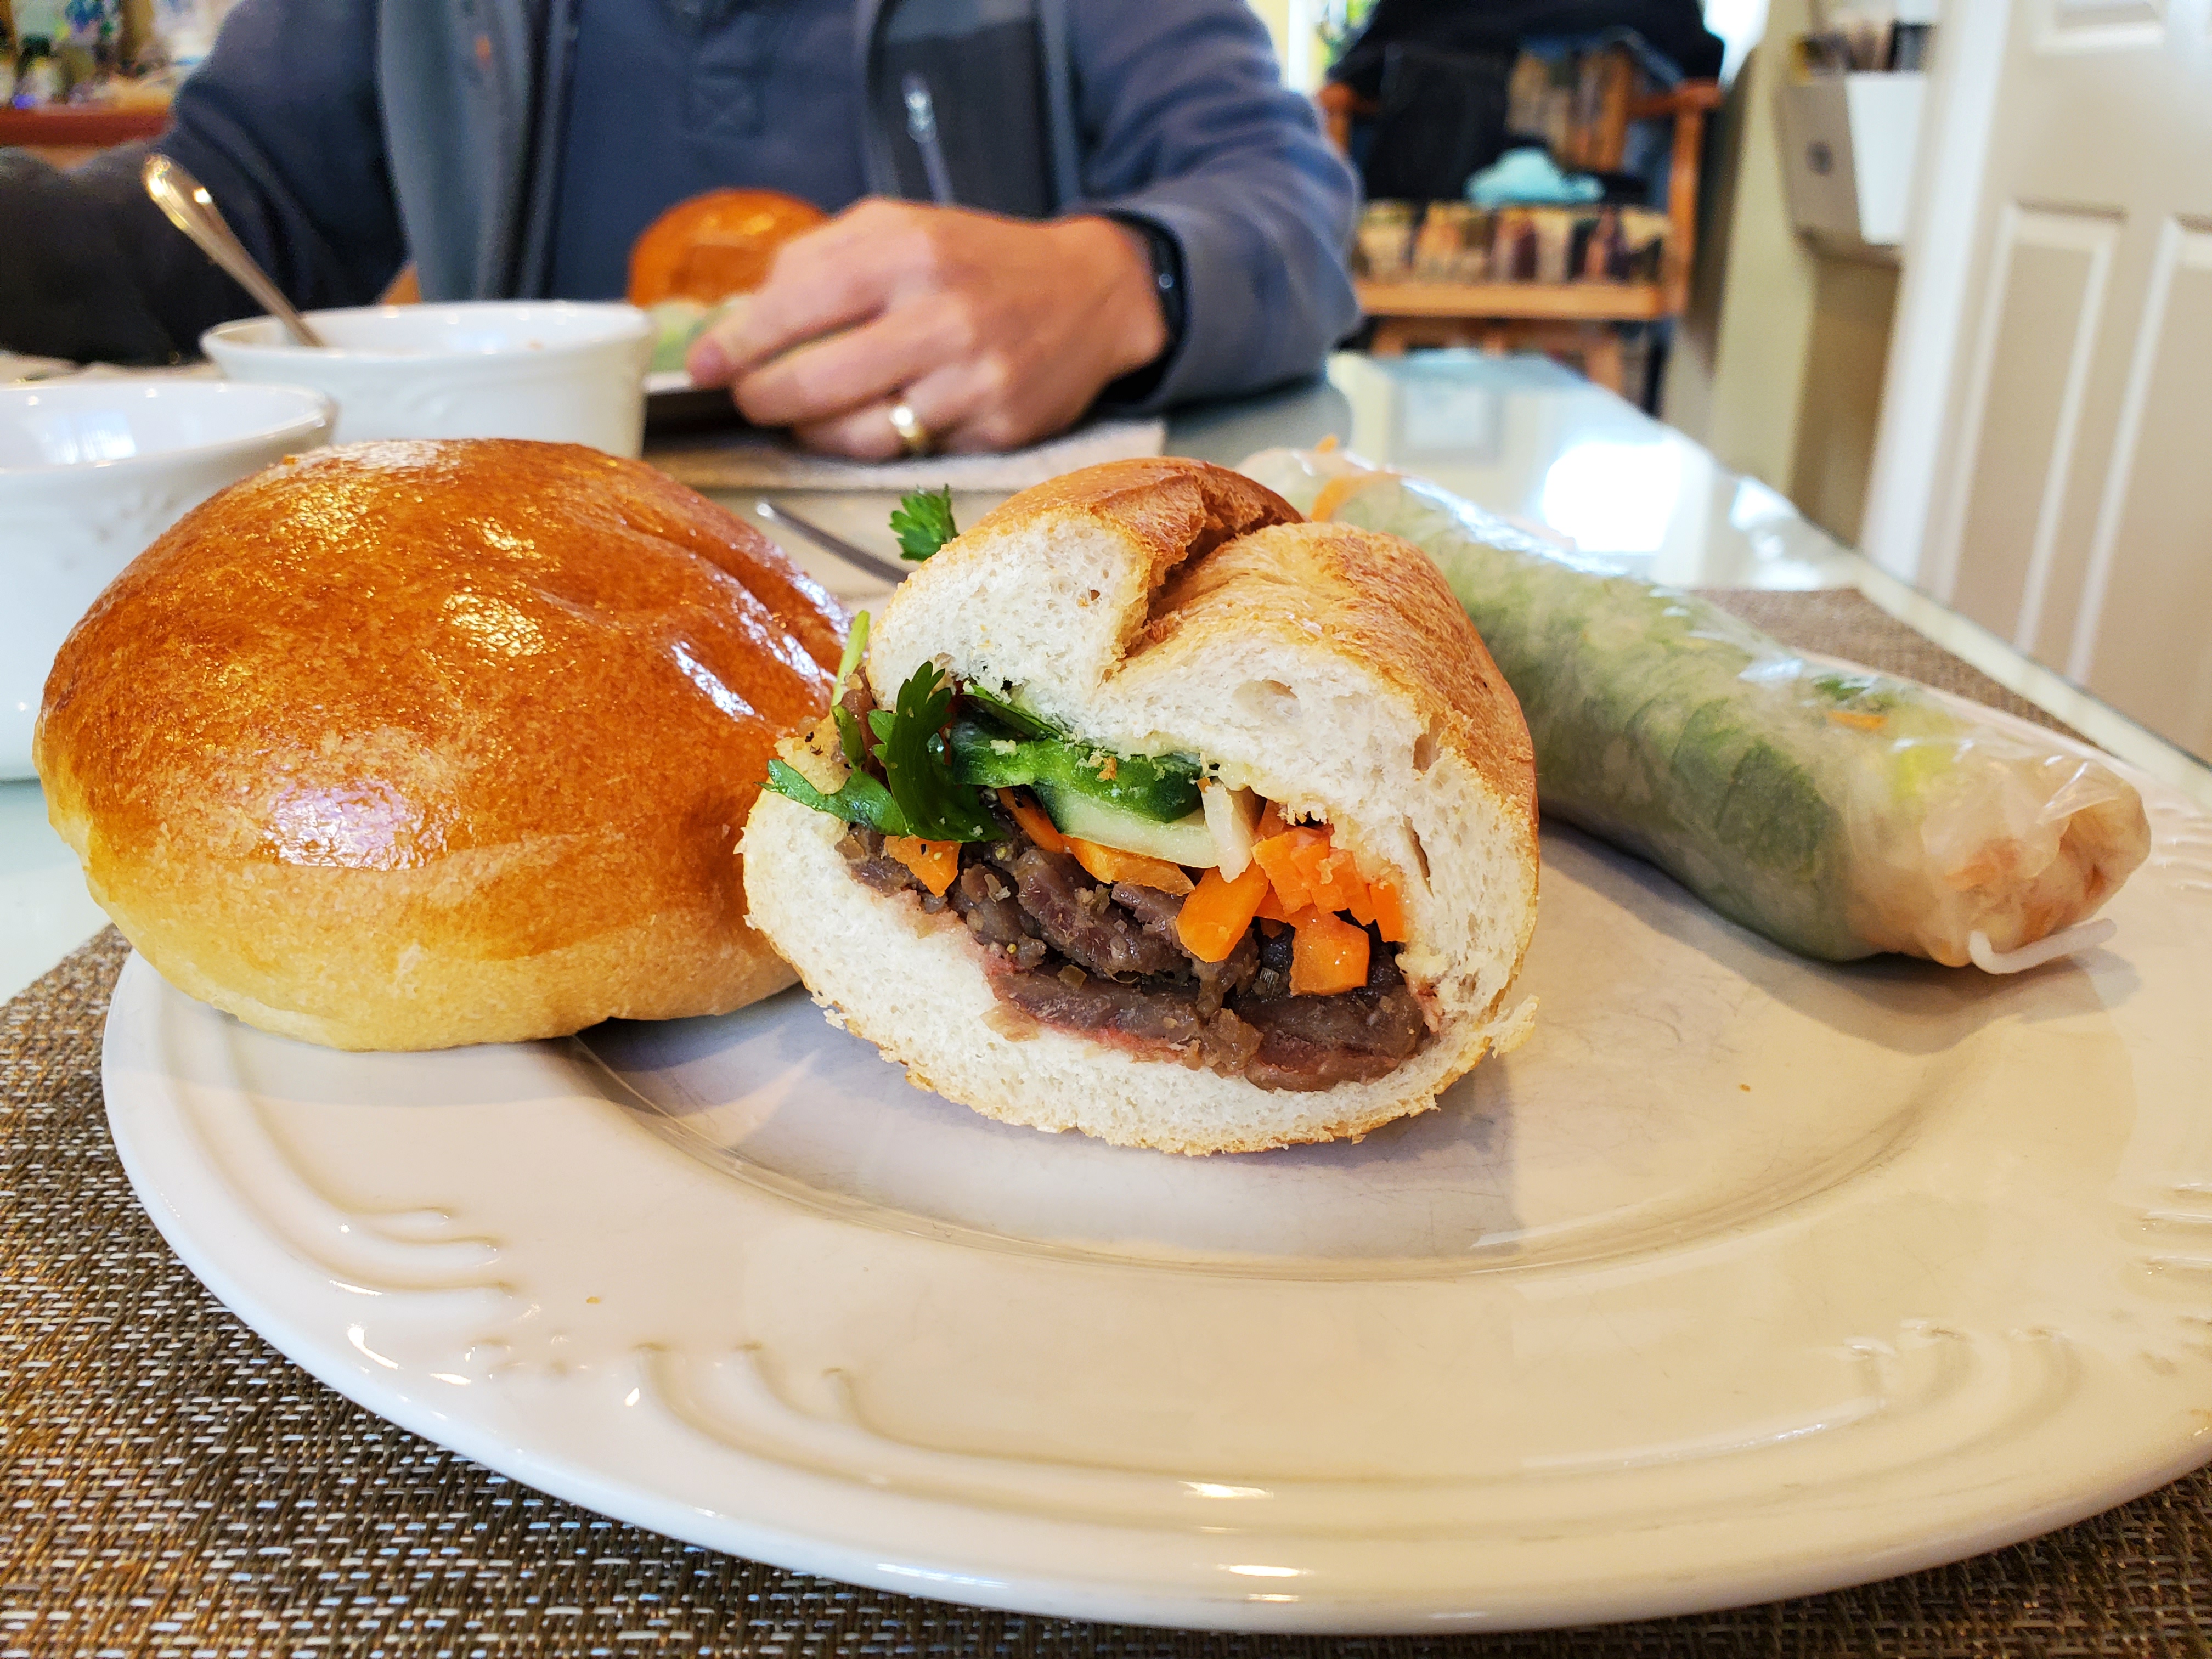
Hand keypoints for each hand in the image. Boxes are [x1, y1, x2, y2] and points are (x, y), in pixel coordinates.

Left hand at [684, 200, 1168, 456]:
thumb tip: (746, 312)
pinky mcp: (999, 425)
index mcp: (910, 251)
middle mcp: (943, 314)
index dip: (739, 342)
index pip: (799, 303)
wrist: (1091, 292)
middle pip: (818, 379)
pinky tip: (865, 423)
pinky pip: (911, 453)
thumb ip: (821, 257)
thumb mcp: (901, 226)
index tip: (703, 366)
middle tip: (747, 399)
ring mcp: (975, 377)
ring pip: (860, 432)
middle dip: (764, 398)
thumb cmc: (977, 261)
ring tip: (800, 417)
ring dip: (813, 433)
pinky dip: (874, 443)